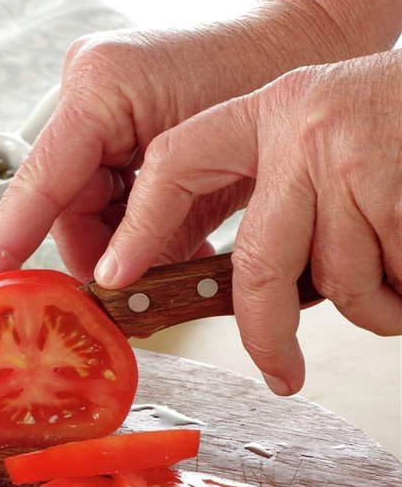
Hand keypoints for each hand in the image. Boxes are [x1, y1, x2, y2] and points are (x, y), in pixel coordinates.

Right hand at [0, 4, 355, 307]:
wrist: (300, 44)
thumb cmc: (261, 89)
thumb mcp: (205, 175)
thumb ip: (151, 231)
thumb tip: (113, 289)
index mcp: (99, 89)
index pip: (36, 189)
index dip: (1, 252)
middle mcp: (85, 93)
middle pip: (62, 210)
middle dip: (99, 258)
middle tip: (134, 296)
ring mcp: (94, 105)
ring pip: (85, 211)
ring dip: (125, 246)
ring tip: (178, 256)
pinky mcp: (112, 121)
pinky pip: (106, 195)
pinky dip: (137, 228)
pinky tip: (175, 237)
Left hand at [92, 52, 401, 394]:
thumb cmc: (398, 132)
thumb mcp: (324, 136)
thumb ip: (280, 194)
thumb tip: (239, 292)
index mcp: (270, 111)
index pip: (177, 161)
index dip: (139, 224)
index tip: (112, 275)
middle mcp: (303, 130)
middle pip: (256, 267)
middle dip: (267, 336)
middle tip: (282, 375)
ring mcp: (353, 161)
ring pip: (336, 286)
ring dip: (373, 301)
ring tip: (397, 260)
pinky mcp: (399, 195)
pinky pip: (387, 288)